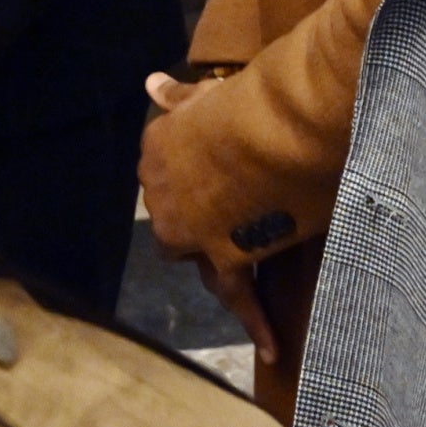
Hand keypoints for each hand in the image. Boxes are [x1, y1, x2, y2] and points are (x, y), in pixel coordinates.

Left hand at [141, 72, 280, 370]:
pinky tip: (273, 345)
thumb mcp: (205, 95)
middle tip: (237, 215)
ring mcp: (188, 230)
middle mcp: (161, 195)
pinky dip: (256, 320)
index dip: (192, 185)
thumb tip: (151, 82)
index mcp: (154, 150)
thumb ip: (178, 98)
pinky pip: (237, 293)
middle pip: (173, 224)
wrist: (274, 125)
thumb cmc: (246, 101)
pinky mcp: (223, 255)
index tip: (217, 182)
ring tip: (252, 261)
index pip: (163, 178)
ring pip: (196, 259)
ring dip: (220, 263)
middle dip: (199, 226)